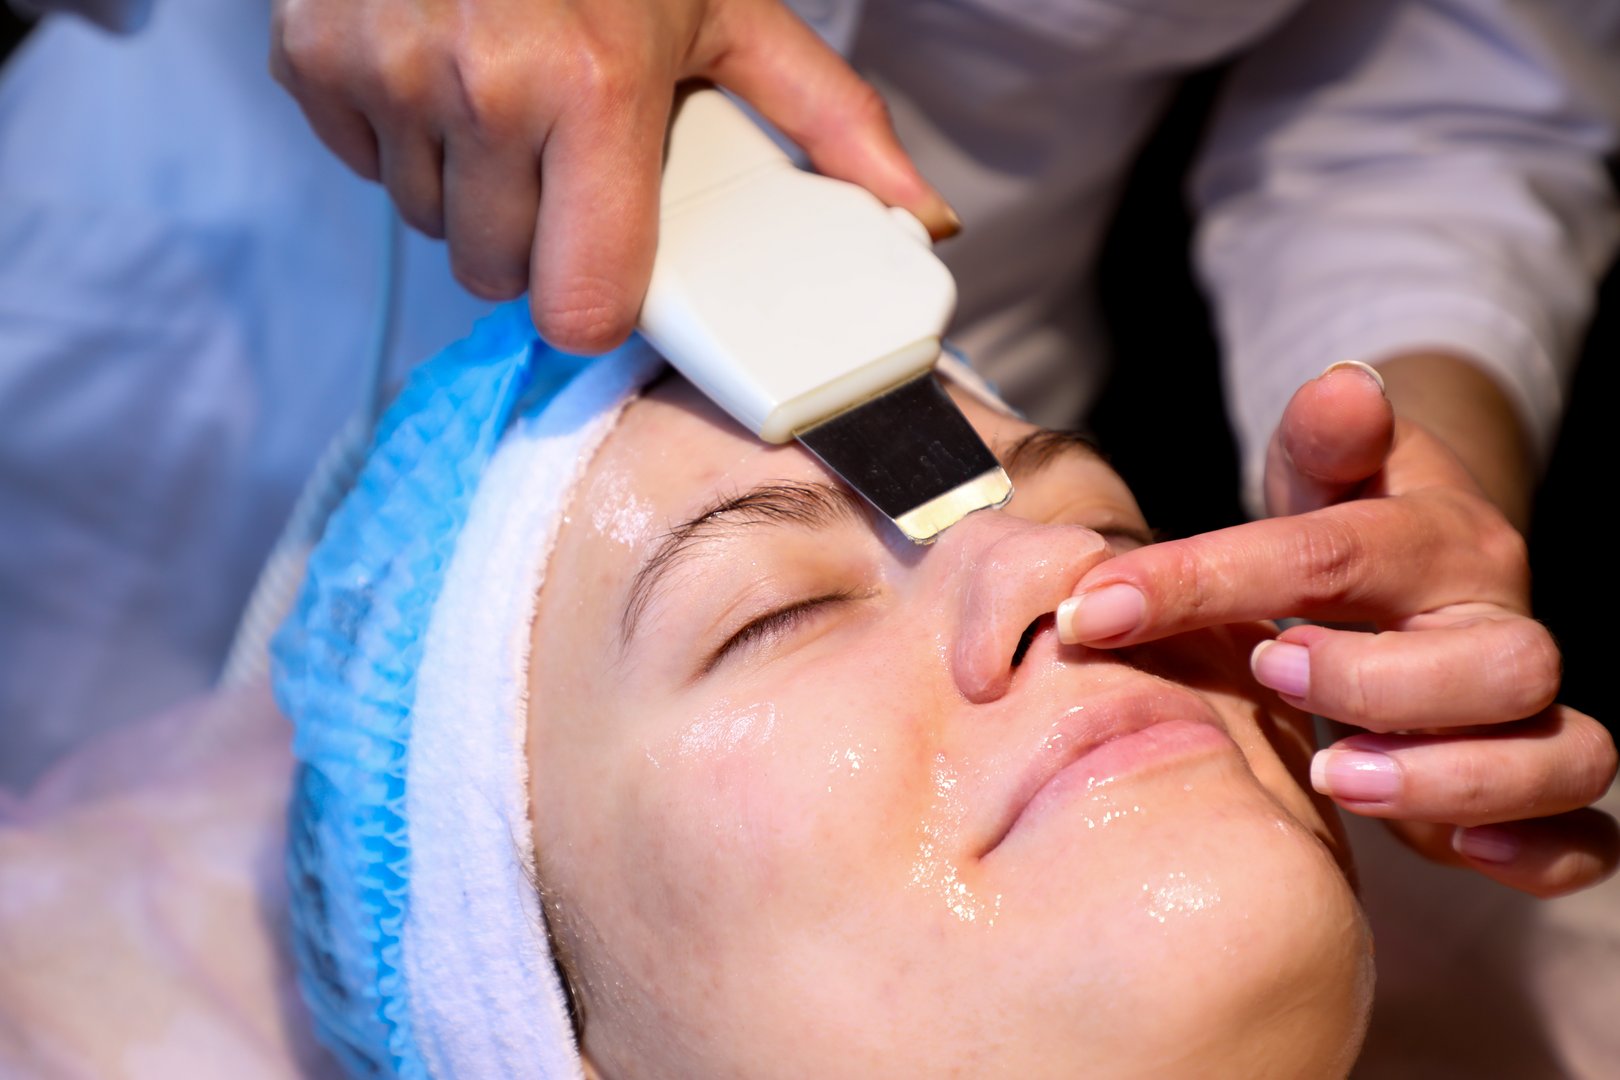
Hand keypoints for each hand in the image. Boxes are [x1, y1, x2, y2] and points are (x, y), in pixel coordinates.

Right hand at [270, 0, 955, 353]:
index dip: (593, 302)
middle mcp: (481, 89)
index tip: (604, 272)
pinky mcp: (314, 60)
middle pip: (495, 277)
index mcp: (594, 90)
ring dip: (468, 191)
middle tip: (560, 164)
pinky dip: (398, 138)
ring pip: (429, 224)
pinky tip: (439, 72)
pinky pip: (363, 166)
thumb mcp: (727, 12)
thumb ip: (825, 121)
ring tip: (503, 104)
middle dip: (531, 241)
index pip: (577, 305)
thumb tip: (922, 219)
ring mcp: (387, 73)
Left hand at [1056, 362, 1617, 896]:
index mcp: (1440, 541)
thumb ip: (1324, 438)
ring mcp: (1525, 715)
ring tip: (1330, 777)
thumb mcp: (1322, 471)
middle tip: (1267, 674)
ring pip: (1560, 753)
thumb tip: (1342, 385)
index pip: (1335, 554)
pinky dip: (1540, 853)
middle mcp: (1497, 626)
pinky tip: (1461, 855)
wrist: (1412, 581)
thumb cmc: (1344, 529)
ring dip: (1448, 777)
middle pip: (1497, 663)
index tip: (1100, 607)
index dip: (1212, 578)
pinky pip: (1581, 837)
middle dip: (1377, 681)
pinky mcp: (1527, 792)